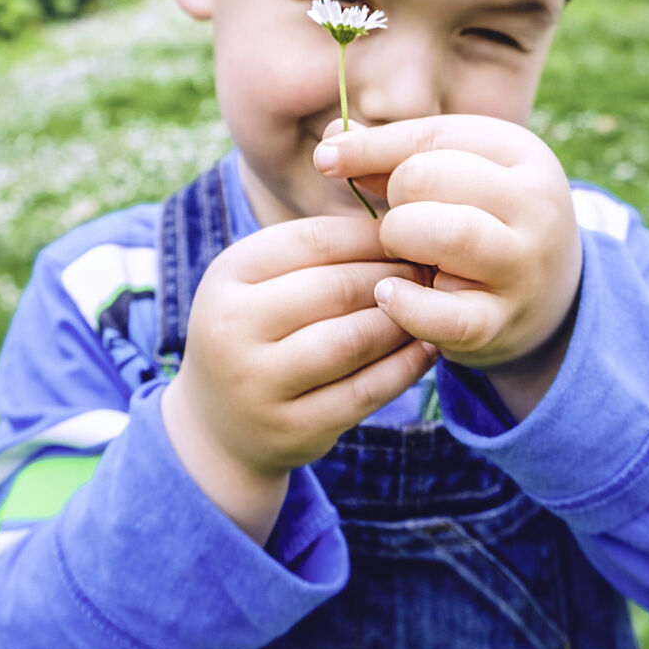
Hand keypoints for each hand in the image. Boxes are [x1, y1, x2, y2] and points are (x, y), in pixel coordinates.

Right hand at [161, 215, 435, 542]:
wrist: (219, 425)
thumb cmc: (258, 330)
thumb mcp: (262, 280)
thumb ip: (314, 251)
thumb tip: (397, 219)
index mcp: (227, 275)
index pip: (312, 240)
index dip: (369, 235)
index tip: (407, 235)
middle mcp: (232, 329)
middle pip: (334, 289)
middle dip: (392, 276)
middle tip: (429, 271)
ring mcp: (259, 384)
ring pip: (352, 341)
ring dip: (401, 321)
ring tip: (429, 307)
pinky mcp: (292, 429)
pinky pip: (363, 392)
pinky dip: (404, 368)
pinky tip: (426, 350)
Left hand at [314, 115, 582, 417]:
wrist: (551, 298)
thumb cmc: (483, 218)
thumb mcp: (456, 172)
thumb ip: (393, 153)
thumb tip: (329, 140)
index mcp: (520, 151)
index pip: (428, 137)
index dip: (369, 148)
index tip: (326, 159)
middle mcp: (534, 204)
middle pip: (429, 178)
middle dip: (395, 199)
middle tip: (398, 220)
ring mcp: (523, 266)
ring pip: (446, 233)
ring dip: (401, 239)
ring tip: (400, 252)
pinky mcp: (501, 323)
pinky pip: (444, 313)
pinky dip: (406, 304)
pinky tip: (388, 294)